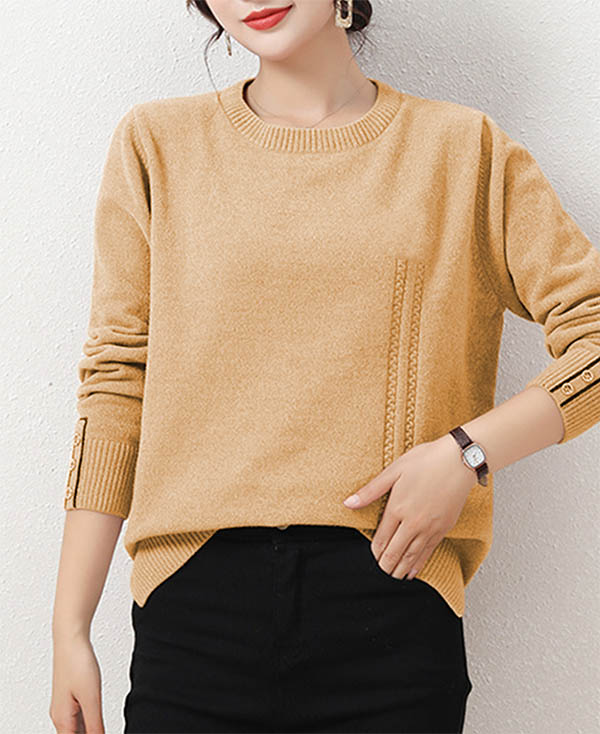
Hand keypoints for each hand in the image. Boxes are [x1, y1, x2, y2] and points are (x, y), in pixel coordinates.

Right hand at [50, 631, 104, 733]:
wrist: (70, 638)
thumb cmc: (77, 663)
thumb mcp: (91, 698)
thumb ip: (95, 725)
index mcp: (62, 721)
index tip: (100, 732)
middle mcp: (60, 716)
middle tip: (103, 728)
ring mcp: (64, 707)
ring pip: (77, 730)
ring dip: (89, 731)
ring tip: (102, 726)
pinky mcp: (69, 697)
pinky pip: (79, 718)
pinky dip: (89, 723)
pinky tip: (99, 721)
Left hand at [342, 433, 476, 580]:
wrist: (460, 461)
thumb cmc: (426, 460)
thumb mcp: (394, 470)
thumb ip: (371, 491)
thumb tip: (348, 503)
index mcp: (397, 508)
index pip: (381, 539)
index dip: (375, 551)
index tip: (372, 556)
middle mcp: (413, 522)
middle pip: (395, 551)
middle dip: (385, 565)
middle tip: (380, 572)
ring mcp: (430, 527)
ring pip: (411, 556)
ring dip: (400, 569)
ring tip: (393, 577)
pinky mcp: (443, 528)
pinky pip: (428, 552)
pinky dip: (418, 564)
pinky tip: (413, 571)